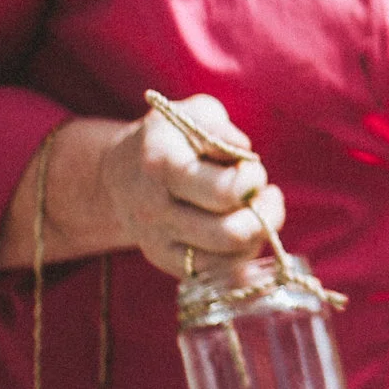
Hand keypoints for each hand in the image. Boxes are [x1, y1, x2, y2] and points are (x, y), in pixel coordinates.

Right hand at [94, 93, 284, 279]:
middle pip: (229, 234)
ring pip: (226, 261)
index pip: (224, 192)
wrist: (122, 170)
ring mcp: (157, 241)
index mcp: (162, 166)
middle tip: (266, 195)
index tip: (252, 166)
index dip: (252, 179)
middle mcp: (155, 210)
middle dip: (264, 215)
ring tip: (257, 212)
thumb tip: (245, 155)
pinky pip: (215, 275)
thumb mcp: (194, 113)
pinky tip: (245, 232)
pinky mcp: (165, 262)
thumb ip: (223, 130)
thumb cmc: (171, 136)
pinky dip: (241, 258)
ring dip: (257, 237)